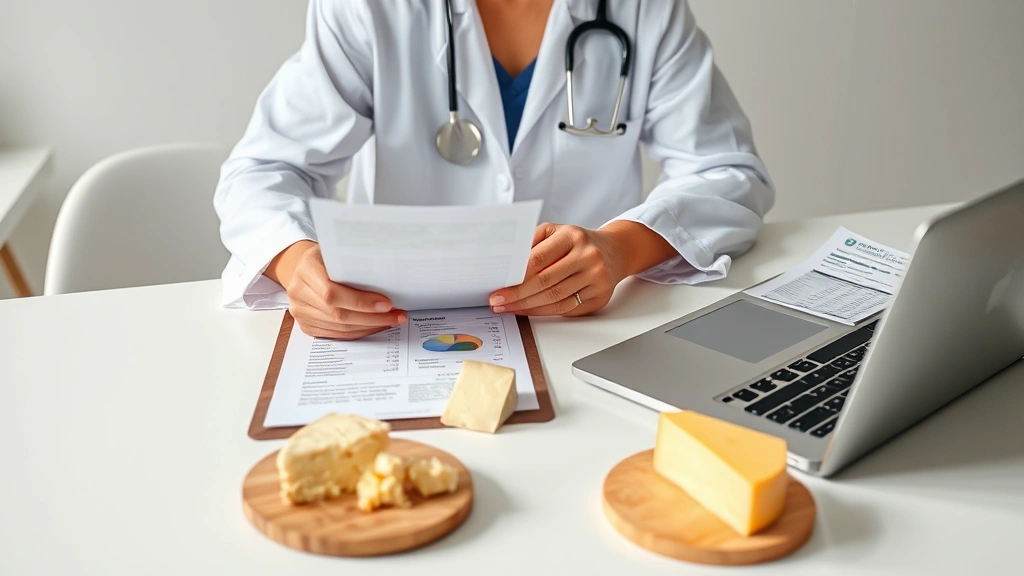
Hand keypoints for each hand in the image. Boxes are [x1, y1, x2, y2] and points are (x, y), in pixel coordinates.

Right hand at [266, 241, 406, 339]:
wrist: (303, 267)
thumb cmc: (326, 257)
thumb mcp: (336, 251)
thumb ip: (353, 262)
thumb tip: (388, 275)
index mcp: (306, 269)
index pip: (332, 293)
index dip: (361, 302)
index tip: (386, 303)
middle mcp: (299, 292)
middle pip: (338, 314)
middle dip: (373, 318)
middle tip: (397, 315)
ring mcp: (301, 311)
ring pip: (340, 327)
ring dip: (370, 327)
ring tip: (391, 320)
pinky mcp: (306, 325)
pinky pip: (336, 334)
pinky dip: (359, 332)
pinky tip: (375, 326)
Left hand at [488, 221, 675, 316]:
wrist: (615, 251)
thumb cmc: (578, 242)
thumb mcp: (556, 232)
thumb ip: (532, 243)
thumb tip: (505, 263)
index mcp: (573, 236)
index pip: (538, 259)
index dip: (515, 276)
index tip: (497, 287)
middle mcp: (588, 256)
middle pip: (545, 282)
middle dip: (517, 295)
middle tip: (497, 302)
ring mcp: (596, 278)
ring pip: (555, 299)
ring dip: (527, 307)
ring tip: (508, 308)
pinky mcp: (599, 297)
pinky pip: (566, 309)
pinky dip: (544, 312)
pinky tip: (528, 310)